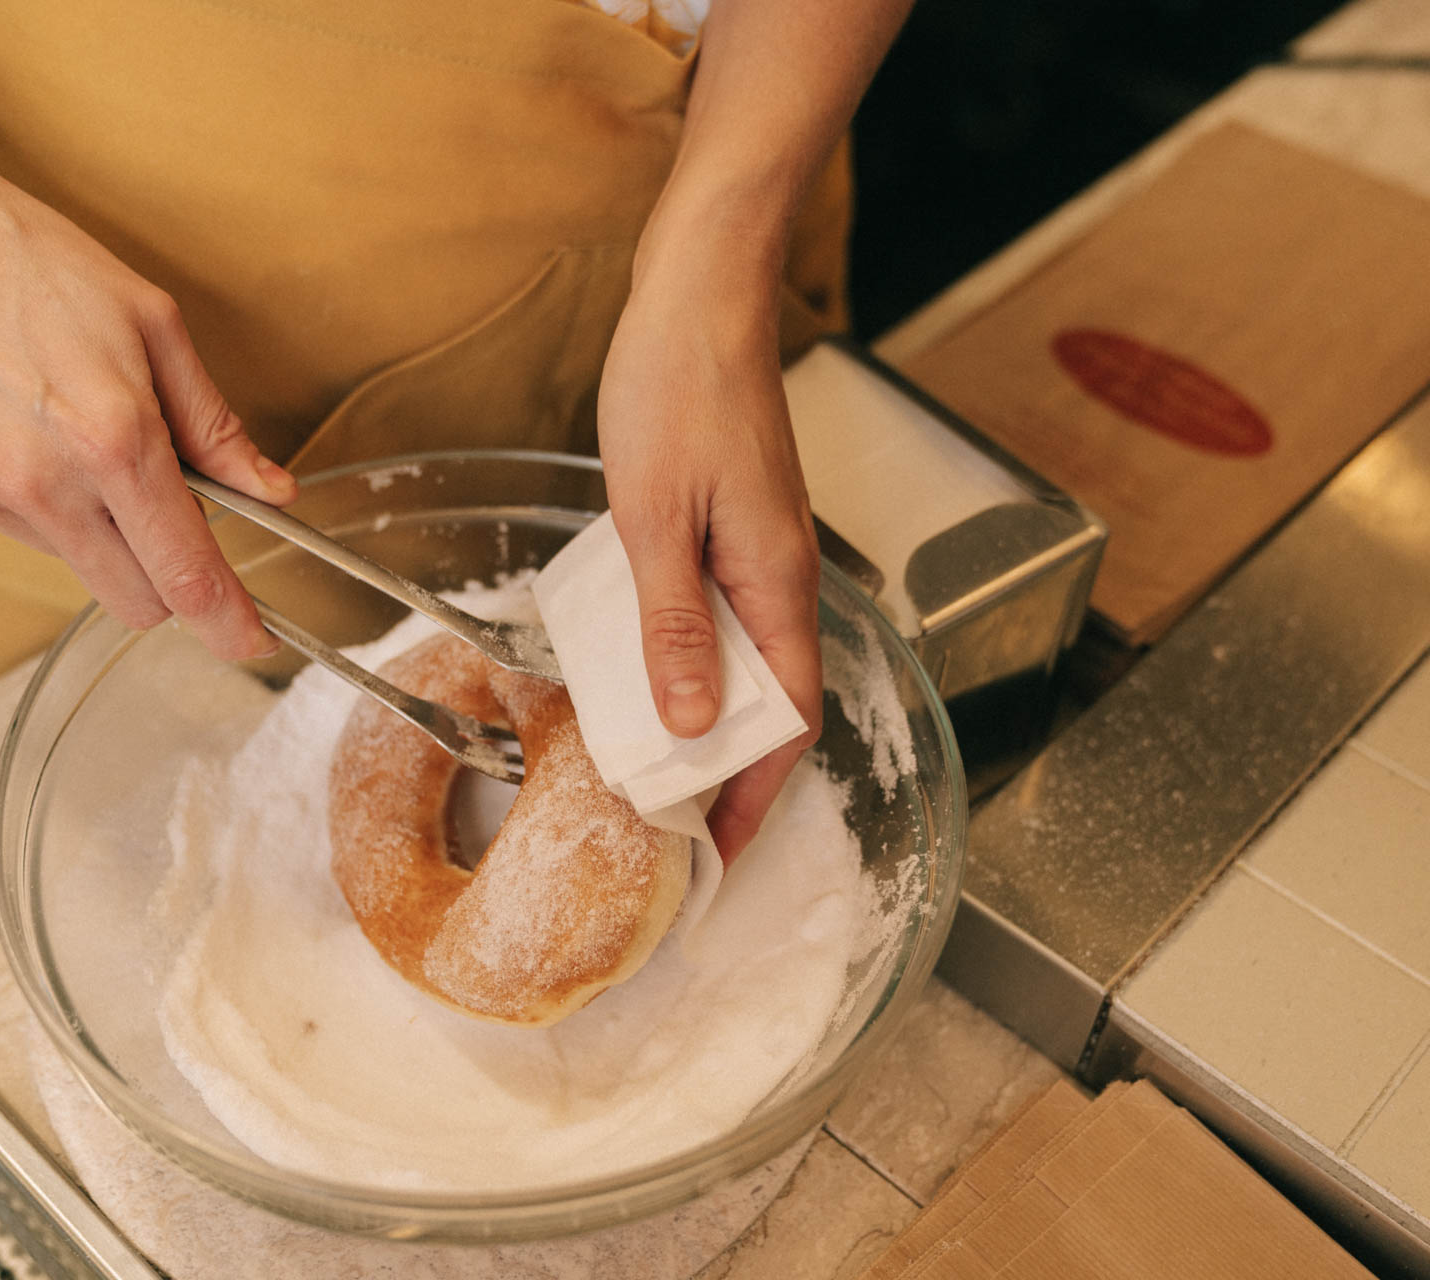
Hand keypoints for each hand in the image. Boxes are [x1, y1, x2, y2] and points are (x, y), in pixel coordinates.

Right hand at [0, 150, 293, 659]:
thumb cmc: (31, 262)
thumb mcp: (152, 323)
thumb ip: (214, 424)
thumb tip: (272, 492)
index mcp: (112, 439)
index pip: (185, 572)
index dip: (227, 621)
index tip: (251, 643)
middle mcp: (39, 483)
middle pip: (133, 598)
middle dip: (164, 574)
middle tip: (163, 511)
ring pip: (71, 561)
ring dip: (89, 523)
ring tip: (59, 429)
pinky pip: (4, 528)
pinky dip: (23, 496)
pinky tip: (1, 424)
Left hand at [596, 246, 821, 861]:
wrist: (699, 293)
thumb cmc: (679, 390)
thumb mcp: (656, 518)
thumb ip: (675, 625)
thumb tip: (692, 724)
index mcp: (776, 584)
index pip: (785, 721)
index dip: (753, 795)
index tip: (715, 854)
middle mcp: (781, 576)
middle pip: (770, 703)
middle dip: (728, 771)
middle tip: (667, 820)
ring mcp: (760, 549)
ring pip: (746, 661)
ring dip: (708, 717)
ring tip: (651, 762)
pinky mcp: (734, 524)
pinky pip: (723, 616)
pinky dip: (691, 659)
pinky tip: (644, 666)